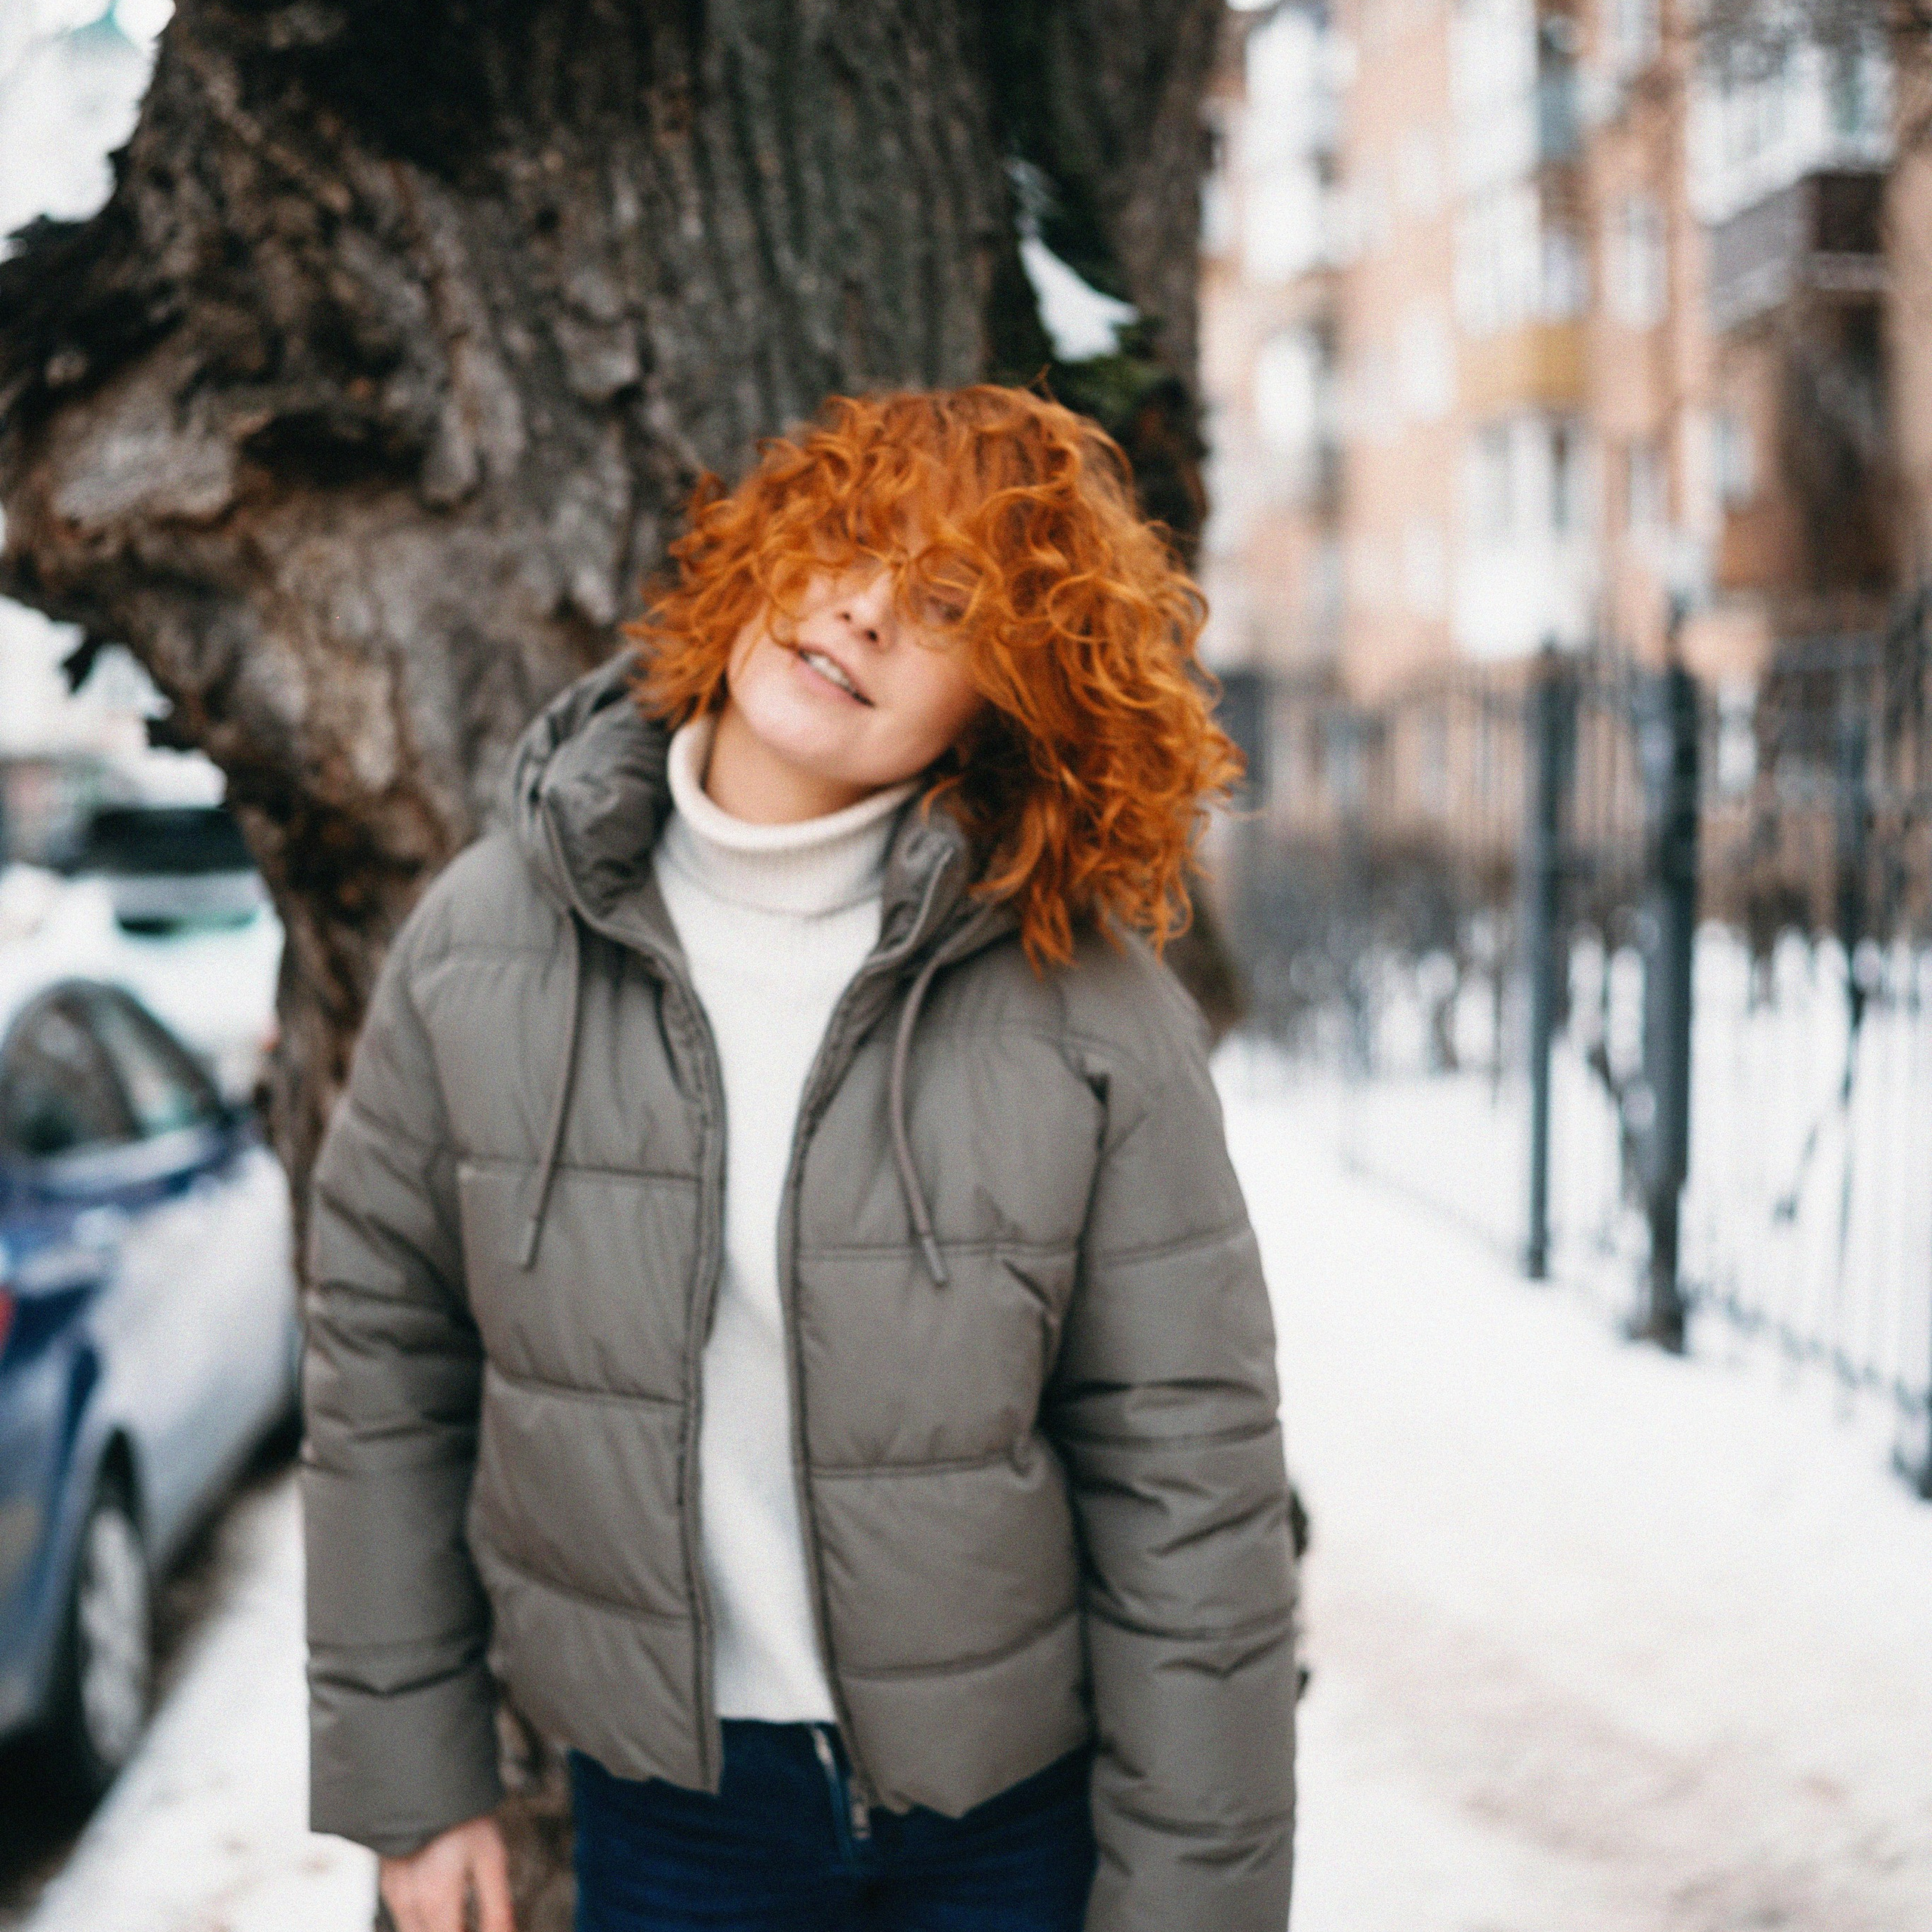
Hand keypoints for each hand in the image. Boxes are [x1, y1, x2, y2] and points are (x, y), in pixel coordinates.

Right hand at [378, 1812, 514, 1931]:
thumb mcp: (491, 1857)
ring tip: (460, 1917)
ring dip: (436, 1928)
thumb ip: (497, 1906)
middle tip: (474, 1923)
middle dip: (453, 1931)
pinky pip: (401, 1916)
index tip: (485, 1927)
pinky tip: (441, 1903)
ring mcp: (392, 1893)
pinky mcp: (385, 1882)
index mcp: (436, 1900)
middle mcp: (407, 1903)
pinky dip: (422, 1919)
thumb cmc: (459, 1812)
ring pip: (412, 1931)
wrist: (422, 1774)